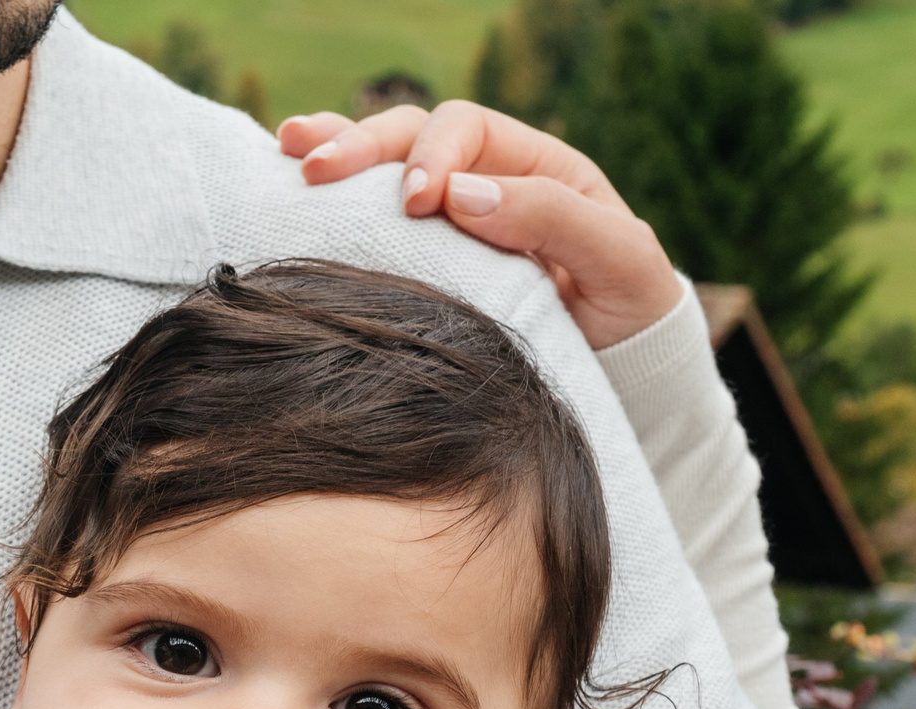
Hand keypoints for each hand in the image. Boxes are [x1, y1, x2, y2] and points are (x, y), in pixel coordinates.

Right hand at [281, 101, 678, 348]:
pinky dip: (329, 197)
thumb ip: (551, 218)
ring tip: (291, 151)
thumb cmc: (627, 310)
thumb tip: (460, 194)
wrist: (623, 373)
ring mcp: (443, 223)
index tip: (417, 201)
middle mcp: (481, 181)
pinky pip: (368, 216)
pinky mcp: (417, 264)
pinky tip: (288, 180)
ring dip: (333, 152)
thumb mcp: (618, 259)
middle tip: (320, 171)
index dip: (434, 153)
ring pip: (380, 167)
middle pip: (411, 135)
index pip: (466, 129)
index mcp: (531, 166)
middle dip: (364, 146)